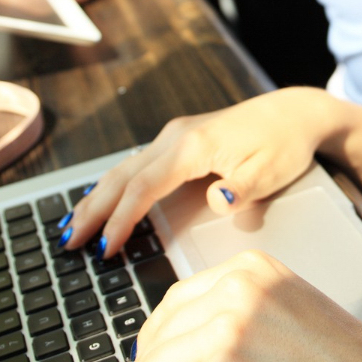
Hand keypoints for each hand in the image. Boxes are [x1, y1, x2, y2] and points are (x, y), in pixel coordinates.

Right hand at [60, 89, 330, 257]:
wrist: (294, 112)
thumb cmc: (284, 143)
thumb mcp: (271, 170)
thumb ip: (242, 189)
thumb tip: (216, 200)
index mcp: (193, 146)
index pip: (144, 187)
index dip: (121, 220)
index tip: (105, 248)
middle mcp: (175, 137)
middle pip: (122, 176)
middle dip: (93, 210)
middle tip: (68, 242)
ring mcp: (174, 136)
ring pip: (123, 169)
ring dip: (96, 198)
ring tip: (70, 227)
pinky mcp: (178, 141)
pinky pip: (136, 165)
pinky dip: (113, 186)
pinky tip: (100, 200)